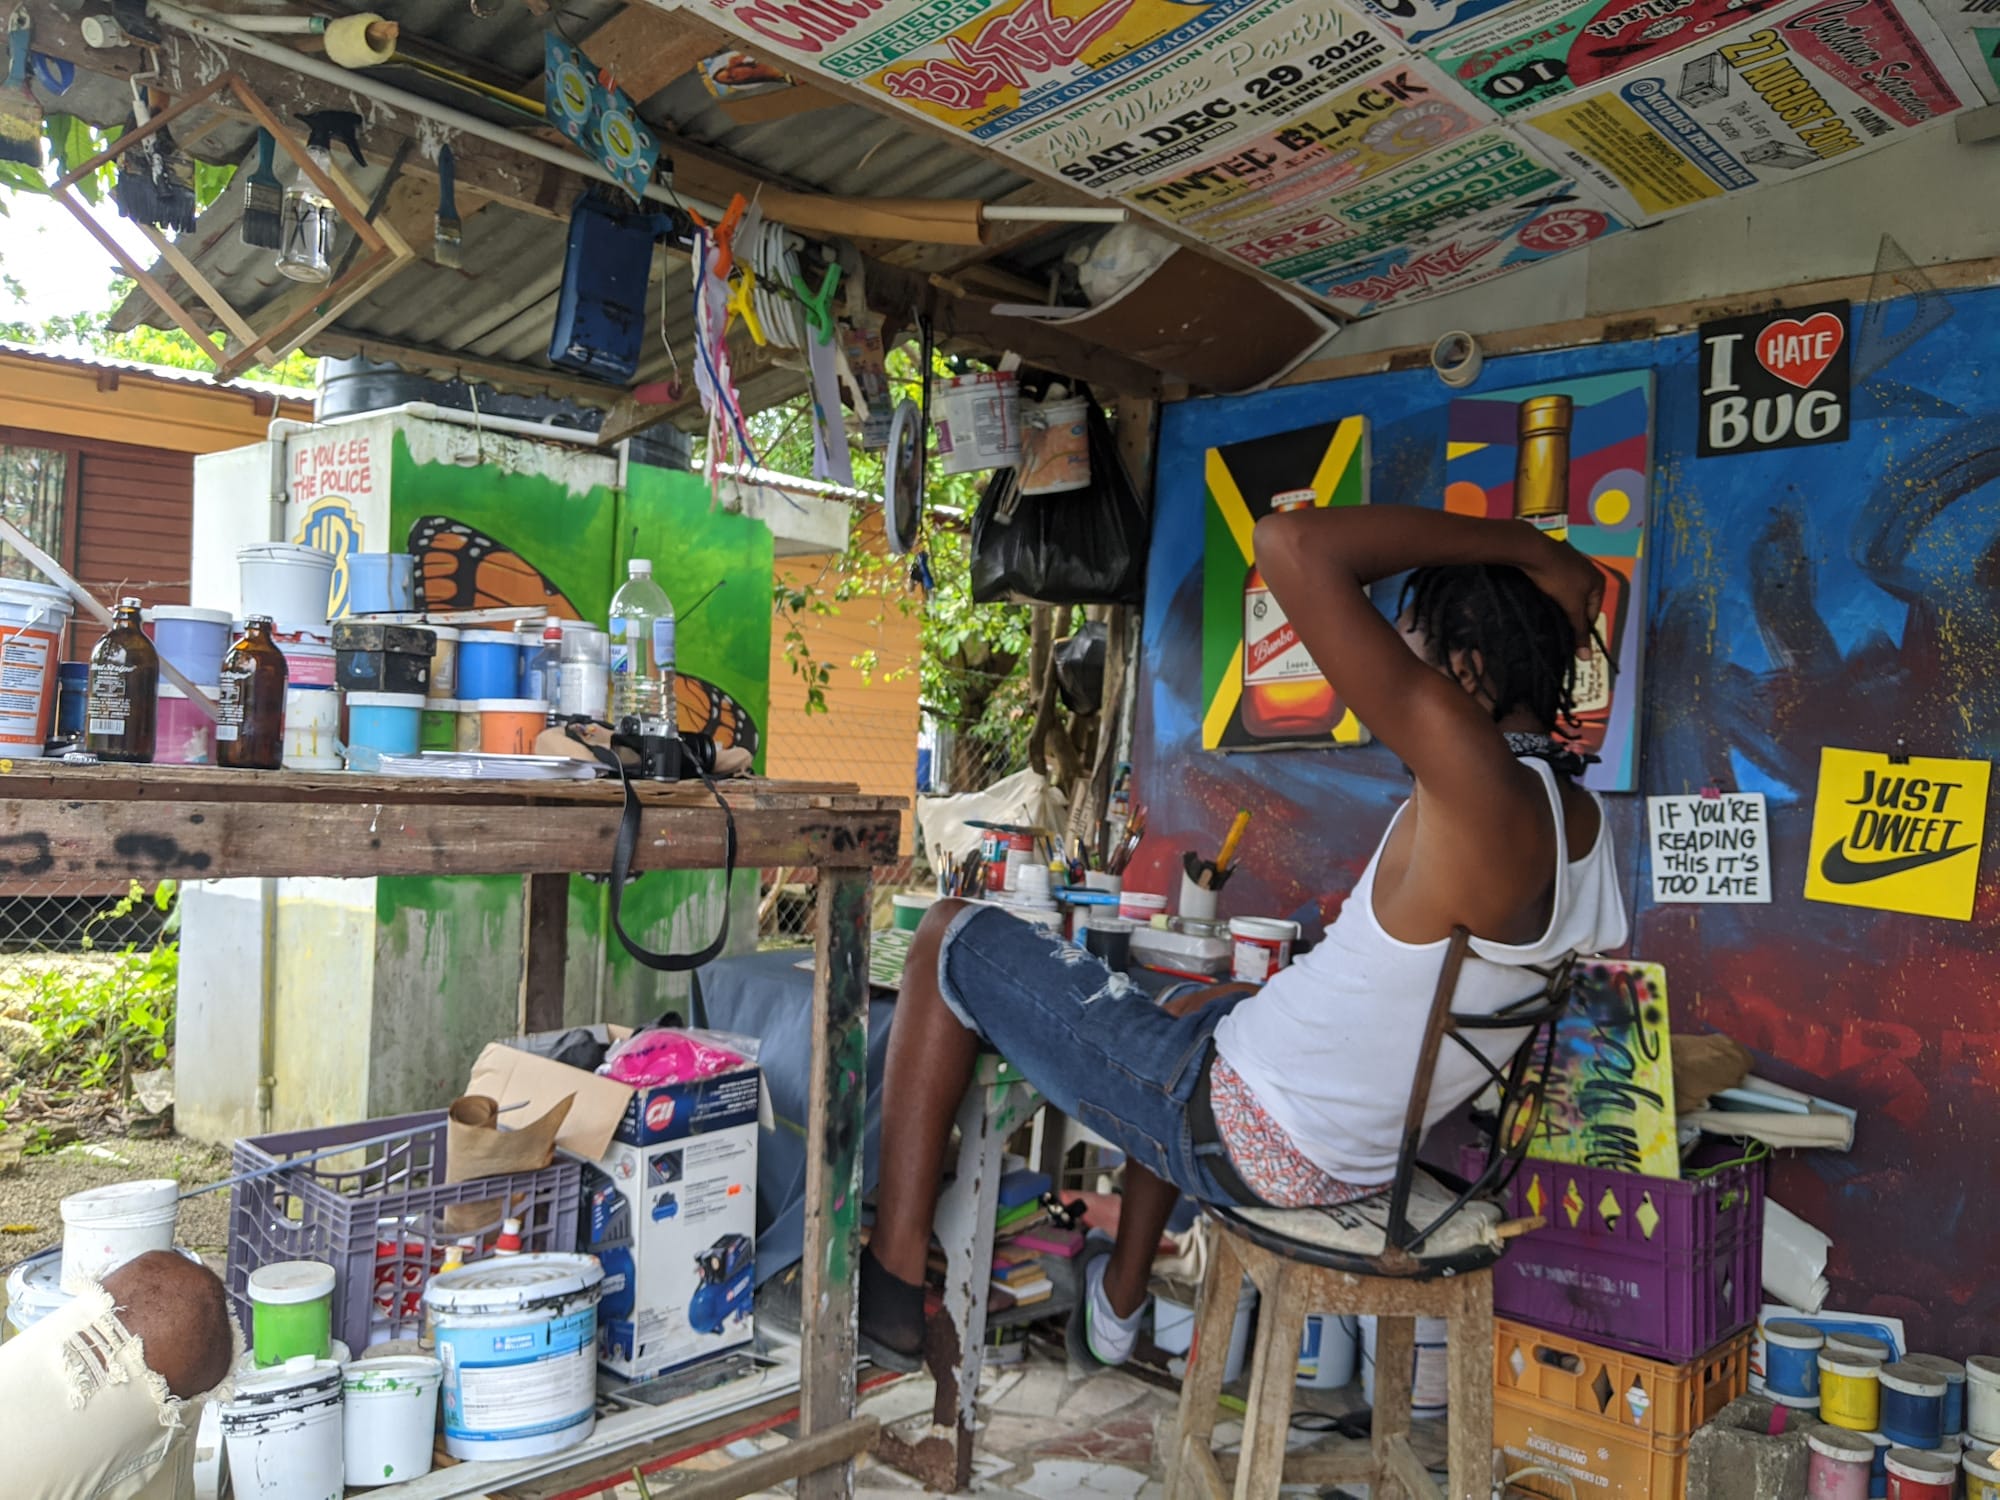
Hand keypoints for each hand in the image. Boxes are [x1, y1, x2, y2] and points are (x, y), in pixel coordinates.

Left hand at [1526, 534, 1603, 652]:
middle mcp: (1589, 571)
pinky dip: (1551, 591)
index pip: (1593, 613)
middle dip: (1569, 614)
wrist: (1535, 551)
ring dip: (1559, 603)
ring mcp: (1573, 564)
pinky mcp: (1557, 560)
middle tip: (1554, 624)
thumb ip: (1579, 630)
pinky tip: (1541, 596)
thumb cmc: (1559, 579)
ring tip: (1546, 610)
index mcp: (1598, 581)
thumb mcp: (1571, 606)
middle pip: (1581, 603)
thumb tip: (1587, 657)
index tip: (1566, 636)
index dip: (1580, 626)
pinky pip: (1557, 582)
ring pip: (1568, 593)